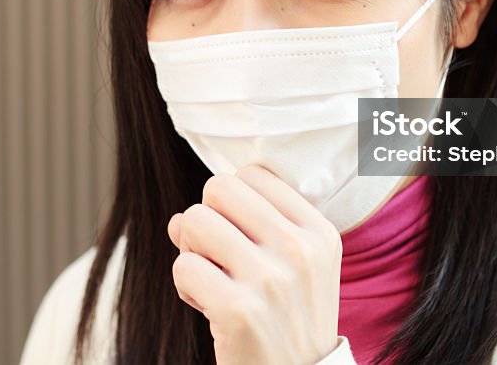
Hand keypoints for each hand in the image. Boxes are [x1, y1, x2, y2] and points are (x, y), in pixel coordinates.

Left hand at [168, 164, 342, 364]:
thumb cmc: (288, 322)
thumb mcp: (290, 270)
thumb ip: (241, 229)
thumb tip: (178, 219)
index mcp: (318, 233)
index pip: (253, 175)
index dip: (234, 203)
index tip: (244, 238)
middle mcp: (300, 249)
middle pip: (219, 188)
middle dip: (207, 219)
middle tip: (219, 257)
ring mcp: (270, 279)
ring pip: (193, 220)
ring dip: (192, 251)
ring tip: (213, 281)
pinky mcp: (238, 310)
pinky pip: (183, 265)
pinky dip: (185, 286)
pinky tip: (207, 306)